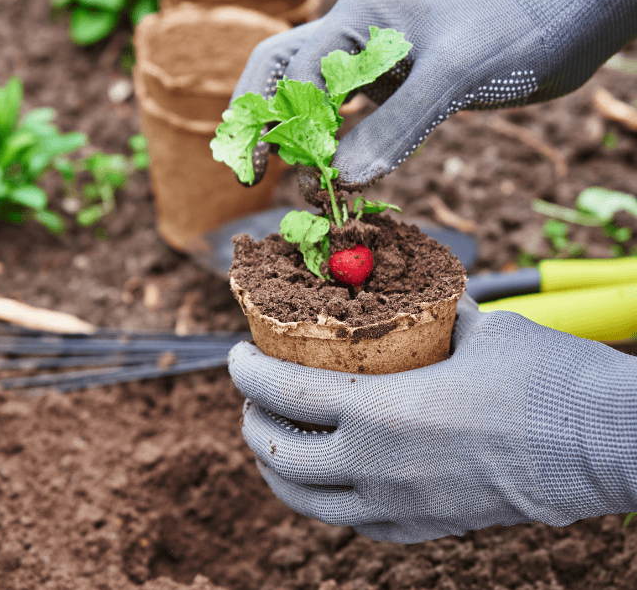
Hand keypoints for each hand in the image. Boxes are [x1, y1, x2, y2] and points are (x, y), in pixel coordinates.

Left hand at [228, 294, 636, 542]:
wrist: (605, 445)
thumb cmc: (544, 379)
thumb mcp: (479, 332)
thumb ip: (433, 322)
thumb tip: (417, 305)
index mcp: (383, 413)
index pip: (285, 393)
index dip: (247, 373)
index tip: (235, 356)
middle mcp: (378, 470)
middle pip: (281, 455)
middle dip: (252, 421)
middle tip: (251, 395)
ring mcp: (400, 509)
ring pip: (307, 502)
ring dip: (277, 468)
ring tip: (273, 438)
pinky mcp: (425, 530)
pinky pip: (351, 521)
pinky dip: (323, 496)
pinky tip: (327, 475)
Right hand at [234, 0, 636, 185]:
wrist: (561, 26)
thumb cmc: (513, 34)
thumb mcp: (456, 76)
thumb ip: (396, 126)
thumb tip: (340, 180)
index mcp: (359, 10)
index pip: (302, 73)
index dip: (295, 126)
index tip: (301, 172)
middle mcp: (354, 28)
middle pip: (280, 69)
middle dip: (258, 117)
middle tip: (248, 171)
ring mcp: (368, 54)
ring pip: (305, 91)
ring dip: (287, 130)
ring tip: (269, 173)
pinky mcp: (387, 81)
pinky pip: (341, 111)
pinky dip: (325, 139)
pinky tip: (320, 167)